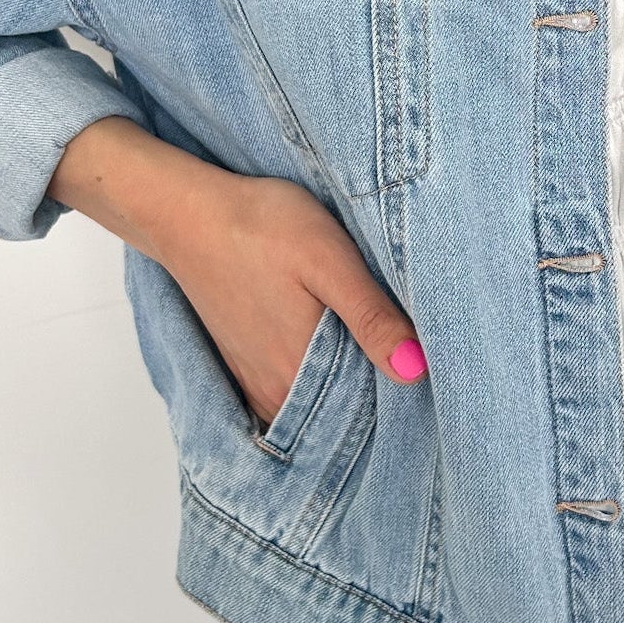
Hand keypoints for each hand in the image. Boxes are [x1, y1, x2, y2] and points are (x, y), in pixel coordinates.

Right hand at [48, 120, 425, 422]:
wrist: (188, 212)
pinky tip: (337, 349)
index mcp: (302, 372)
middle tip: (414, 353)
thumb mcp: (328, 260)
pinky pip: (294, 392)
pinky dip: (320, 380)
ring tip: (378, 347)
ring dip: (351, 385)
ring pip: (321, 402)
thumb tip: (417, 371)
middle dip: (383, 391)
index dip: (408, 389)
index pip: (374, 408)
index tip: (434, 367)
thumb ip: (372, 317)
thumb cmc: (259, 226)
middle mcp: (278, 391)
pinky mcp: (246, 366)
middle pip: (348, 410)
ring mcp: (257, 382)